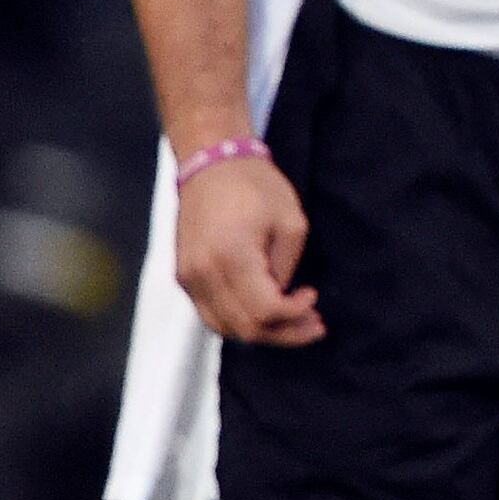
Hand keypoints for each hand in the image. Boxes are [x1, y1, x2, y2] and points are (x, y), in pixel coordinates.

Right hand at [176, 157, 321, 345]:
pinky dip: (239, 320)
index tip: (313, 296)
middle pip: (243, 328)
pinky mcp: (184, 277)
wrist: (212, 165)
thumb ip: (286, 267)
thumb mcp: (290, 222)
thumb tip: (282, 299)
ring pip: (224, 328)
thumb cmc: (256, 187)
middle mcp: (202, 274)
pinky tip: (266, 312)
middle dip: (284, 334)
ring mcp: (188, 278)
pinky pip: (211, 313)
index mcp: (231, 257)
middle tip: (314, 325)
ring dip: (261, 333)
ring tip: (295, 323)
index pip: (264, 312)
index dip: (294, 315)